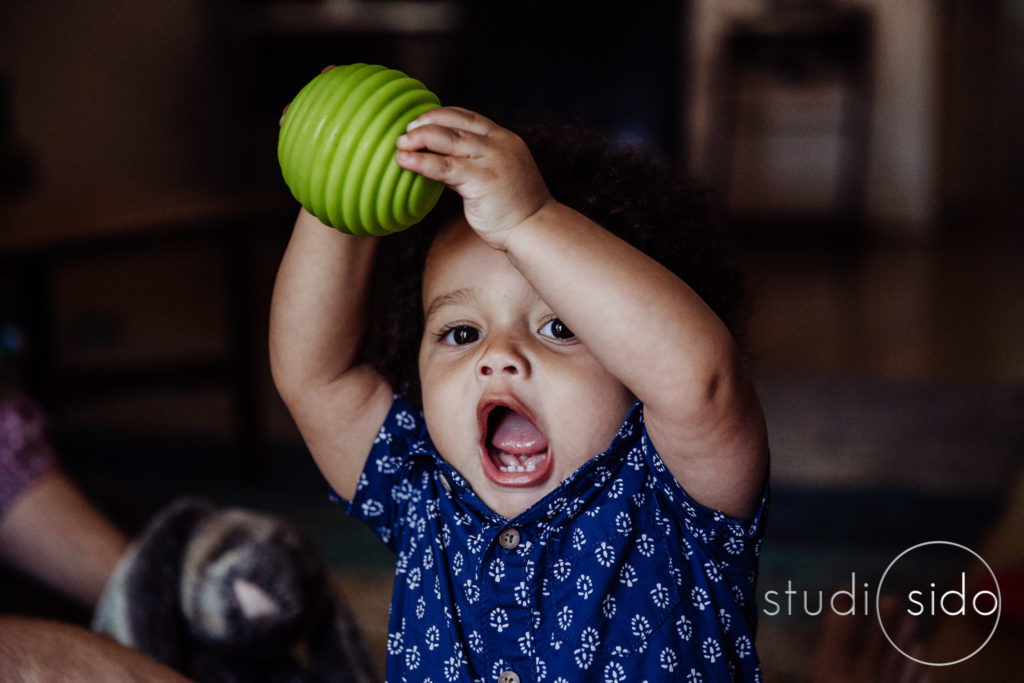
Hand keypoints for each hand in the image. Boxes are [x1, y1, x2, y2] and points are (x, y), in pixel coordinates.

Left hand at [395, 107, 553, 249]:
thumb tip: (438, 160)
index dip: (440, 115)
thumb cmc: (515, 208)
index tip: (421, 121)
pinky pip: (444, 166)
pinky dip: (421, 161)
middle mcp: (498, 144)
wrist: (534, 229)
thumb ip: (470, 164)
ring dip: (419, 138)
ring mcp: (490, 160)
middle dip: (425, 123)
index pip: (466, 116)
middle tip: (405, 132)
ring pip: (447, 139)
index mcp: (503, 139)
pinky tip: (404, 161)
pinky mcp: (481, 179)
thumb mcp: (495, 176)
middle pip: (453, 122)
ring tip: (400, 144)